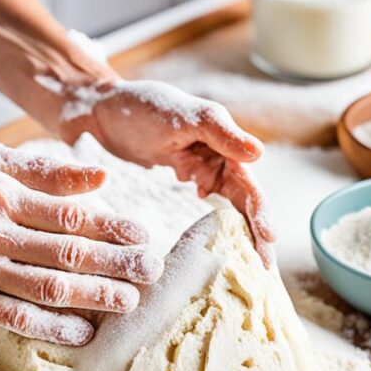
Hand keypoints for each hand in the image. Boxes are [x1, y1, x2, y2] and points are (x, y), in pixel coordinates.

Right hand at [0, 143, 162, 345]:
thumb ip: (44, 170)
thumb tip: (99, 179)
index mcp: (1, 194)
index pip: (71, 215)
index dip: (112, 228)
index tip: (143, 237)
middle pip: (66, 254)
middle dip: (115, 266)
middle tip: (151, 274)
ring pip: (44, 288)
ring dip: (91, 298)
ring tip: (128, 303)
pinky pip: (10, 316)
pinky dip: (48, 327)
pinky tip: (80, 334)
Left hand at [61, 79, 275, 264]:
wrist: (102, 110)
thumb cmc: (141, 107)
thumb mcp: (182, 117)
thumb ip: (221, 134)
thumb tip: (259, 155)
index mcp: (224, 138)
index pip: (248, 183)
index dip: (259, 212)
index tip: (267, 240)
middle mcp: (218, 152)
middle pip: (244, 197)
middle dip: (256, 229)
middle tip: (265, 264)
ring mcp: (200, 163)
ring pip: (228, 200)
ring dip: (241, 228)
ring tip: (250, 259)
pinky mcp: (183, 171)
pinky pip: (207, 195)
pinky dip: (216, 217)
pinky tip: (218, 238)